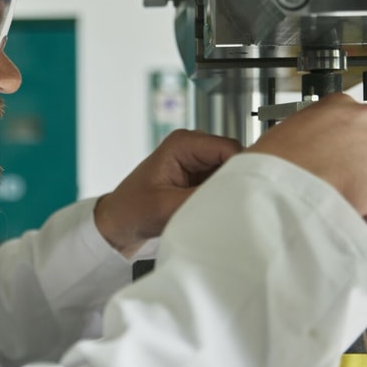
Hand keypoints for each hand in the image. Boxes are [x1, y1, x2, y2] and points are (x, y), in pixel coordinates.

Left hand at [95, 130, 242, 257]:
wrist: (118, 223)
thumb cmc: (132, 210)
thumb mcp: (168, 207)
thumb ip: (204, 198)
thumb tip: (236, 196)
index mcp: (183, 143)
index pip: (231, 149)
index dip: (243, 171)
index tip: (248, 194)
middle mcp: (193, 147)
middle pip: (235, 159)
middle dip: (237, 182)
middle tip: (234, 207)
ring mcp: (198, 161)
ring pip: (233, 173)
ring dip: (230, 191)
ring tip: (219, 210)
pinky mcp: (200, 177)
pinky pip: (225, 184)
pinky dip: (225, 197)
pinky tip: (216, 211)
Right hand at [246, 93, 366, 234]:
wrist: (279, 187)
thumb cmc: (274, 168)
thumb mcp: (285, 135)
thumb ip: (310, 135)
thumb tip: (312, 150)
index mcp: (338, 103)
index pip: (357, 128)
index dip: (349, 155)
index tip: (340, 169)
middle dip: (364, 171)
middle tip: (344, 187)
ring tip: (347, 202)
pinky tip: (358, 215)